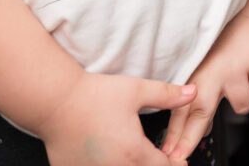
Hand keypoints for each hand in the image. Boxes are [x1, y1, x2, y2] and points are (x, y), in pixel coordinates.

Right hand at [41, 72, 195, 165]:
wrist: (55, 101)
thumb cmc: (92, 95)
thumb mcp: (135, 90)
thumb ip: (167, 94)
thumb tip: (192, 93)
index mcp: (135, 153)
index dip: (175, 163)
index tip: (177, 160)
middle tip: (156, 158)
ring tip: (130, 154)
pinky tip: (105, 156)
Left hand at [161, 14, 248, 161]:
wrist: (241, 13)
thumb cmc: (220, 47)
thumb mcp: (207, 70)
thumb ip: (202, 101)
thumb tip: (203, 133)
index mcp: (197, 73)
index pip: (182, 108)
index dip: (174, 134)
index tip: (167, 155)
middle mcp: (212, 71)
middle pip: (198, 109)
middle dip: (188, 136)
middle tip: (179, 157)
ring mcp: (235, 66)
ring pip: (240, 106)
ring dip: (242, 104)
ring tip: (240, 86)